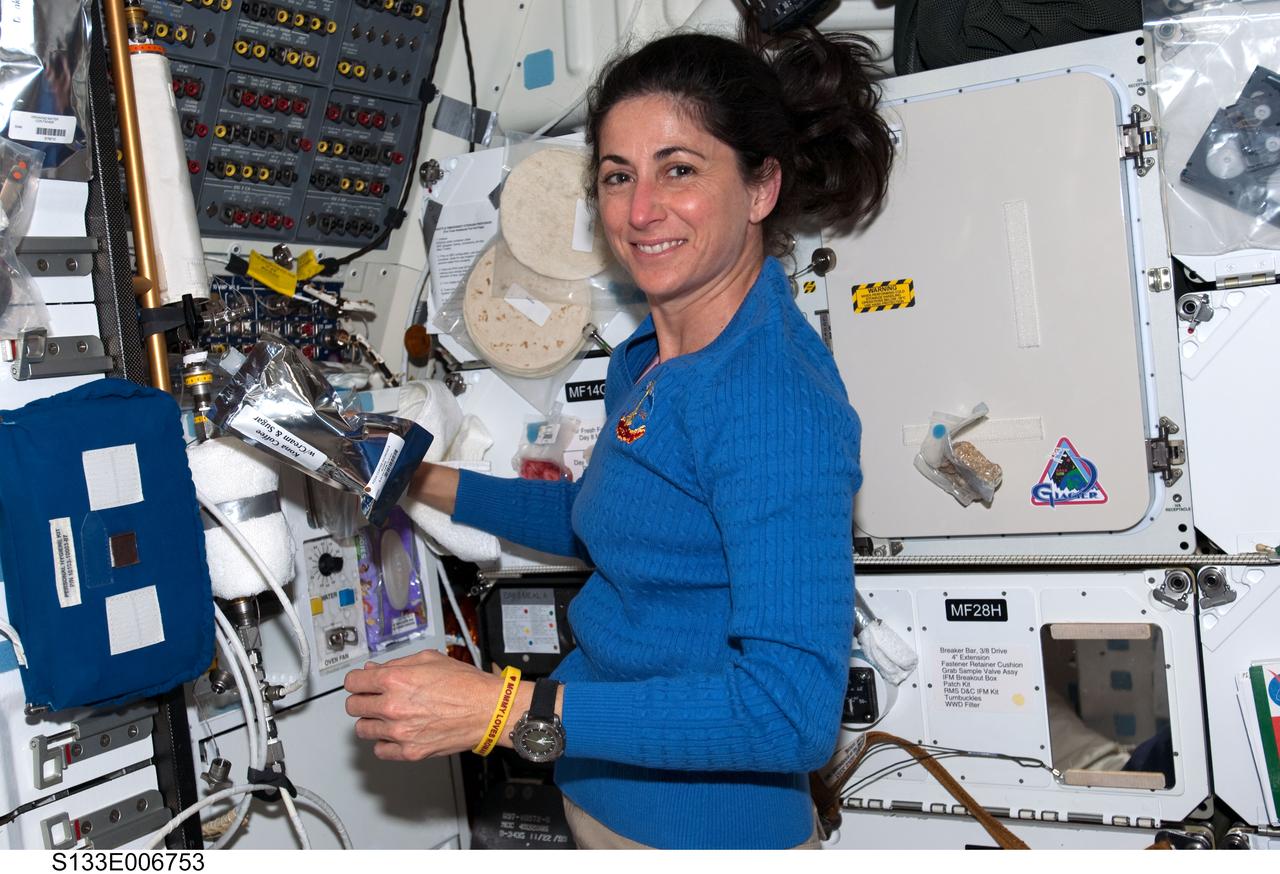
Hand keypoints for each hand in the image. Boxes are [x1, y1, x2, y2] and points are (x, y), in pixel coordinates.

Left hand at [343, 650, 518, 760]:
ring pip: (363, 729)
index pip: (353, 682)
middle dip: (362, 700)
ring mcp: (399, 732)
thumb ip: (396, 664)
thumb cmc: (465, 684)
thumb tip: (374, 669)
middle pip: (354, 706)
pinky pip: (380, 750)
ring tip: (386, 716)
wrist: (488, 709)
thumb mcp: (429, 660)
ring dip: (372, 721)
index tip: (361, 684)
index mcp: (395, 679)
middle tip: (373, 699)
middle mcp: (393, 706)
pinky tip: (395, 733)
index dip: (357, 681)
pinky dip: (385, 742)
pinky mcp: (409, 752)